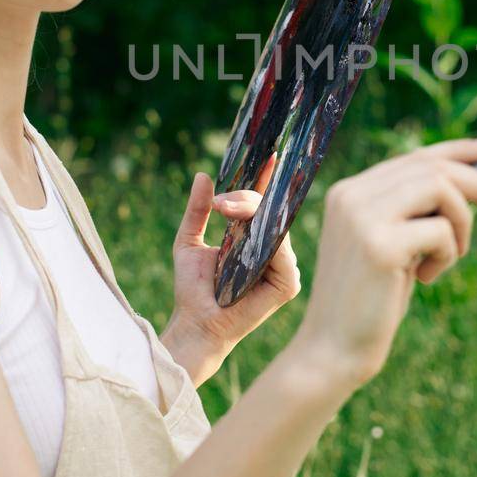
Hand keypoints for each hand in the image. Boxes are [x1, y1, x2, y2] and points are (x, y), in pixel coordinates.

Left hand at [162, 160, 300, 386]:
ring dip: (251, 214)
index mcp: (254, 237)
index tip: (270, 153)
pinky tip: (247, 239)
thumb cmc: (192, 289)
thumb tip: (202, 175)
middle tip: (221, 203)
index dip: (267, 179)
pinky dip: (266, 242)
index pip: (264, 203)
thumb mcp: (188, 241)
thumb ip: (197, 210)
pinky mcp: (288, 284)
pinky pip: (282, 254)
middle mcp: (272, 249)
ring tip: (226, 213)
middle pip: (270, 210)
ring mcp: (283, 266)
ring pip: (275, 227)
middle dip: (247, 198)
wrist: (194, 322)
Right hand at [289, 137, 476, 392]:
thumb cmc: (370, 302)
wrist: (334, 350)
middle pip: (432, 166)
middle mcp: (351, 195)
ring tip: (451, 256)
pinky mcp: (379, 245)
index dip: (456, 150)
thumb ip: (413, 211)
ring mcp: (362, 217)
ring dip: (462, 223)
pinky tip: (426, 279)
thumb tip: (468, 179)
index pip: (413, 156)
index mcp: (350, 191)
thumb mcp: (392, 244)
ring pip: (441, 188)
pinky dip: (448, 254)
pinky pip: (441, 230)